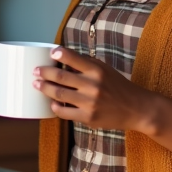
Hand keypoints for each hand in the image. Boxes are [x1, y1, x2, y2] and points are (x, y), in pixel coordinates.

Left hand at [33, 47, 156, 132]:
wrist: (136, 109)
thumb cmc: (118, 86)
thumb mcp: (105, 69)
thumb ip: (85, 64)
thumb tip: (61, 58)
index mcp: (97, 70)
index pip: (73, 58)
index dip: (59, 54)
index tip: (50, 53)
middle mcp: (93, 85)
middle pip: (61, 77)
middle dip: (44, 73)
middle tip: (35, 71)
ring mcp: (90, 103)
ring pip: (59, 94)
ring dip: (45, 88)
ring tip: (36, 84)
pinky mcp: (88, 118)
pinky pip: (64, 112)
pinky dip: (55, 107)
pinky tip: (51, 103)